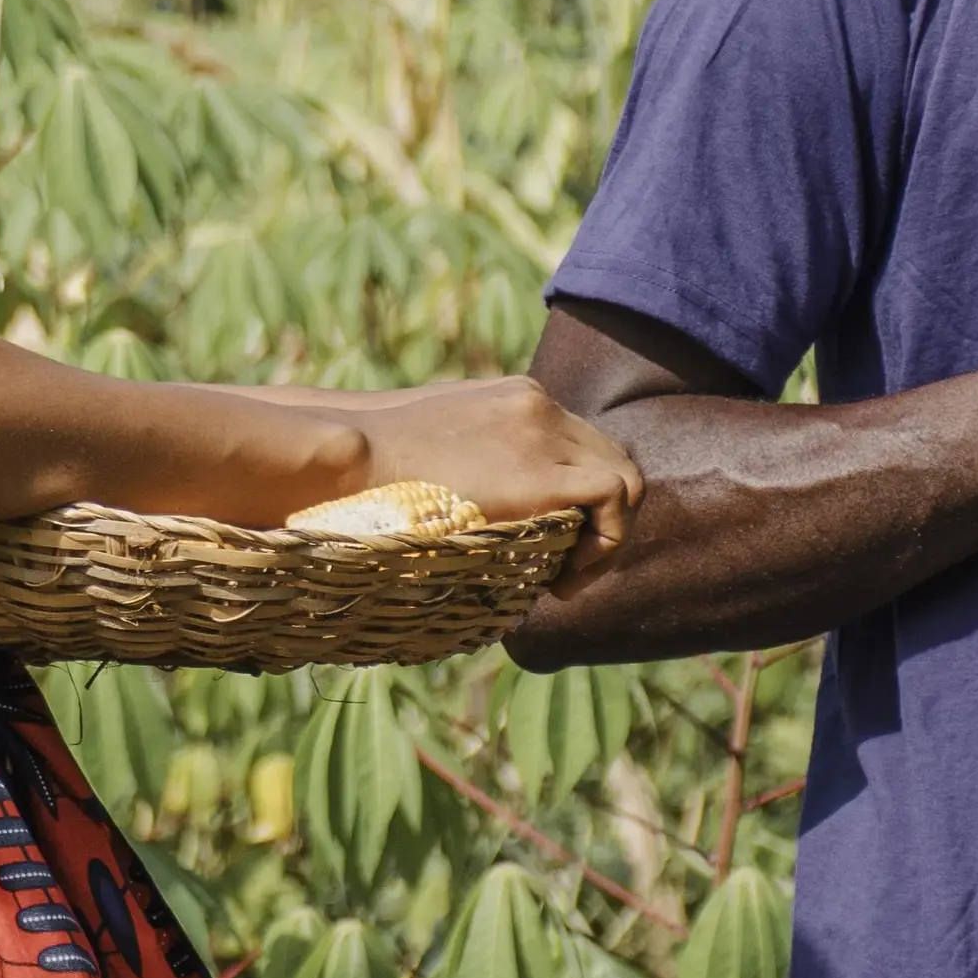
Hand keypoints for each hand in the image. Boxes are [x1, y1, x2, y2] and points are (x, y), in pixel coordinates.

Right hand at [349, 377, 643, 558]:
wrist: (352, 460)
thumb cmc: (369, 468)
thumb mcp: (432, 449)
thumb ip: (470, 463)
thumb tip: (474, 507)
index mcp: (514, 397)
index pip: (579, 444)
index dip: (578, 499)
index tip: (550, 542)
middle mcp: (539, 405)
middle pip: (610, 459)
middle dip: (599, 518)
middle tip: (564, 570)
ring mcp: (545, 432)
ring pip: (625, 480)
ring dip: (608, 537)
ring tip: (565, 580)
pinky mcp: (546, 471)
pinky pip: (616, 498)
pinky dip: (607, 542)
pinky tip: (564, 578)